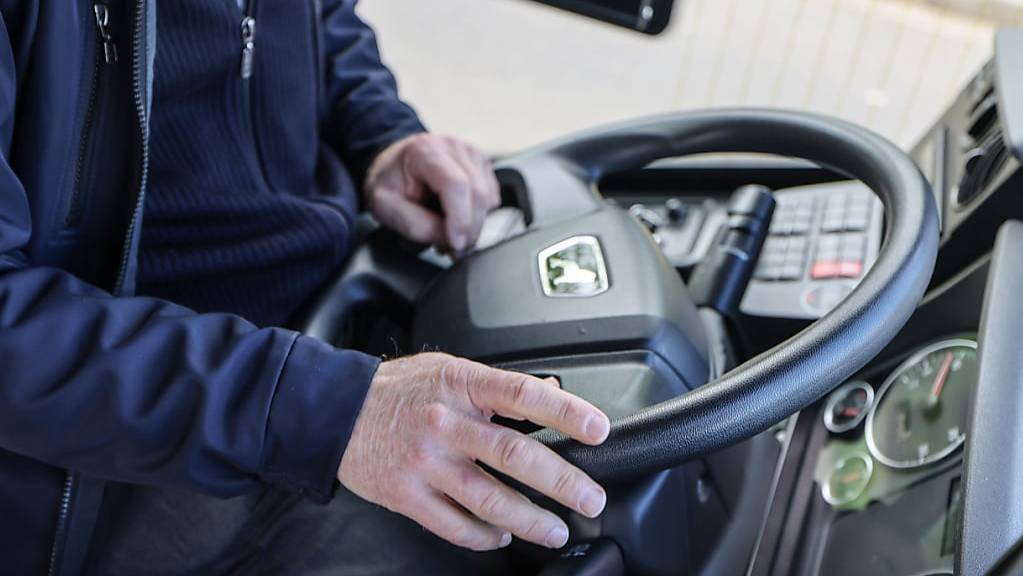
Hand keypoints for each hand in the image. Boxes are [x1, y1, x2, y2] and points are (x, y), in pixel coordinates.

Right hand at [338, 353, 609, 551]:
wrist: (334, 411)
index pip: (524, 394)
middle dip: (561, 481)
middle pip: (514, 453)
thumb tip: (548, 388)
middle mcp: (445, 421)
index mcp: (461, 383)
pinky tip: (502, 537)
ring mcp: (425, 461)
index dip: (566, 411)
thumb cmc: (397, 389)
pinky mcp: (406, 494)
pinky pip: (454, 524)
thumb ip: (494, 384)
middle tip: (590, 498)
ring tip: (555, 530)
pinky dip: (484, 536)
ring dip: (530, 520)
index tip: (598, 429)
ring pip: (488, 498)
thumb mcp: (447, 369)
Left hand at [365, 134, 500, 253]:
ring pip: (488, 199)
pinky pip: (492, 198)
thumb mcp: (385, 207)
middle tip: (453, 250)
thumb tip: (449, 240)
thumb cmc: (390, 183)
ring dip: (474, 226)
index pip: (455, 185)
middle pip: (477, 194)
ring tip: (450, 233)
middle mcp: (453, 147)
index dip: (460, 218)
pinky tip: (458, 217)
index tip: (456, 244)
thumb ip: (415, 225)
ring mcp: (471, 154)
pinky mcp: (482, 164)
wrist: (395, 165)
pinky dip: (478, 216)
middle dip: (469, 230)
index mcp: (425, 151)